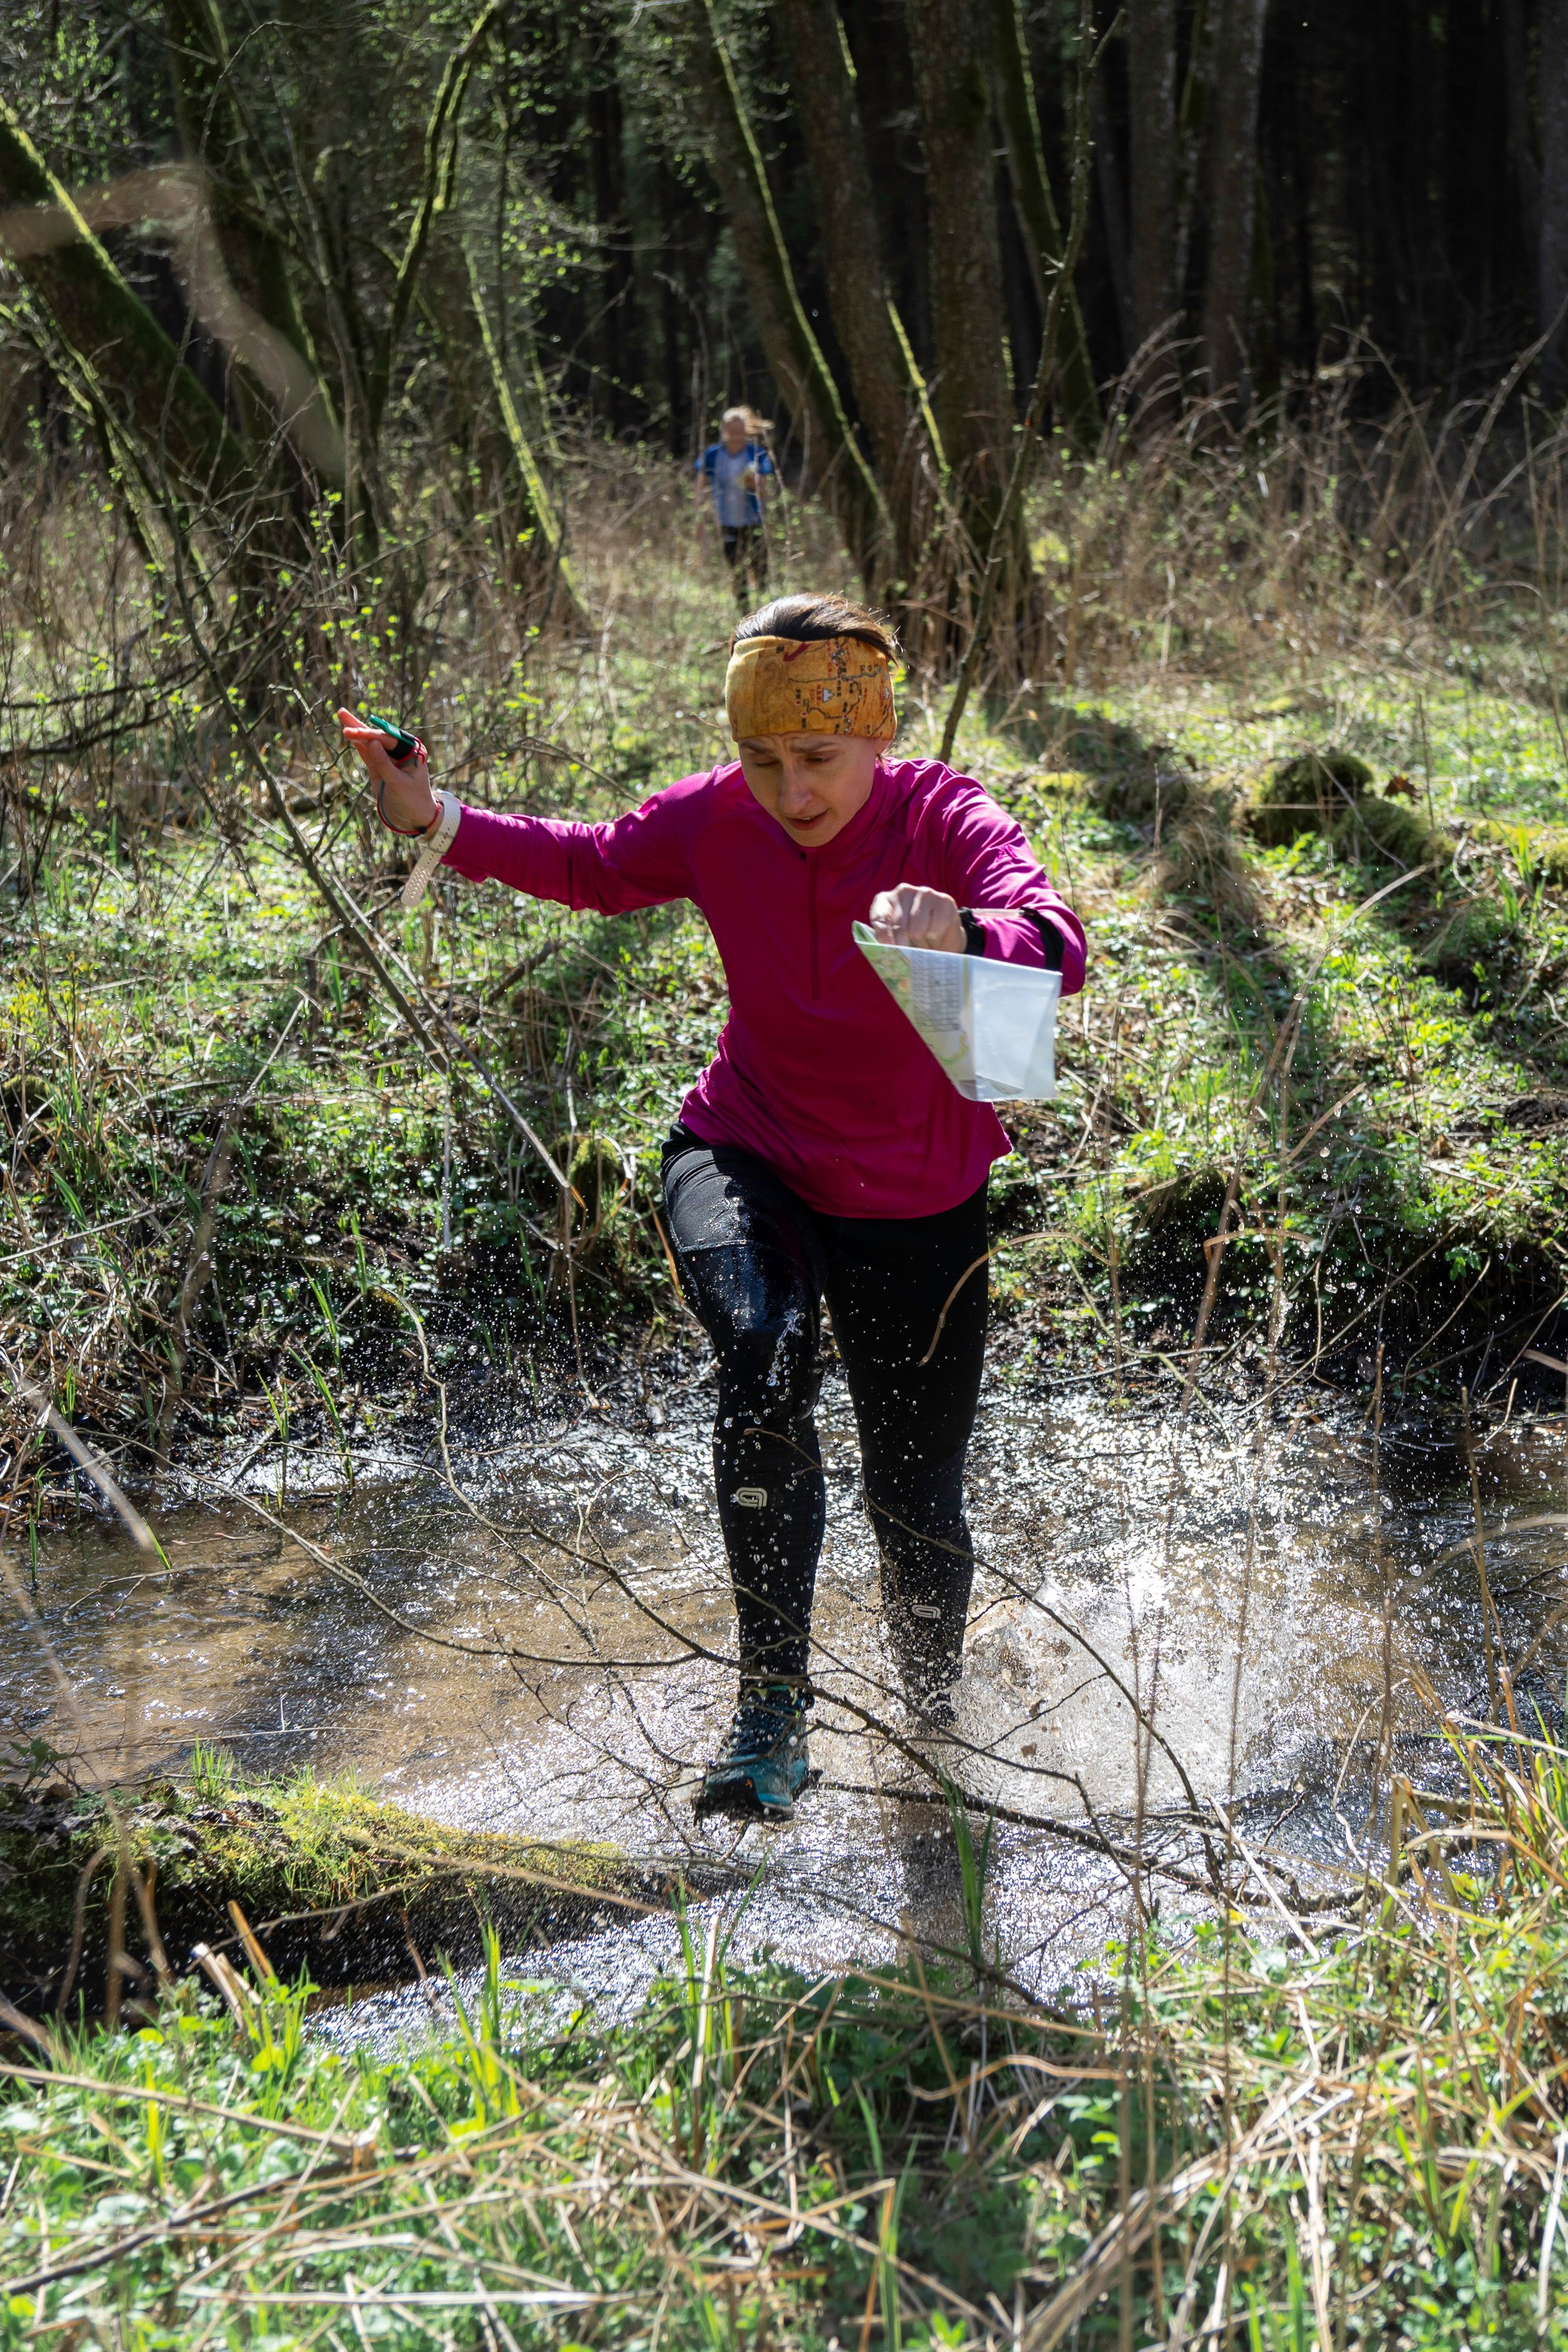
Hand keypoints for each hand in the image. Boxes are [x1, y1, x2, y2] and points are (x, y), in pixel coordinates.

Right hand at [336, 707, 437, 834]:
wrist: (413, 820)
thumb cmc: (412, 801)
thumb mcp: (398, 784)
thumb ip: (384, 764)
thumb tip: (372, 742)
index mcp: (413, 751)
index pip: (389, 739)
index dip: (371, 735)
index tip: (355, 733)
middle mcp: (401, 751)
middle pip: (378, 735)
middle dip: (360, 726)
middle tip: (342, 714)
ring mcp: (389, 758)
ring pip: (370, 742)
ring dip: (356, 730)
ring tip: (342, 714)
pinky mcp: (379, 767)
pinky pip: (366, 753)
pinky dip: (357, 744)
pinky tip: (348, 733)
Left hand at [867, 884, 963, 952]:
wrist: (942, 935)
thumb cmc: (911, 938)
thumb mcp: (894, 940)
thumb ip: (887, 941)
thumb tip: (888, 950)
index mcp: (885, 900)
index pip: (879, 917)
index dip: (883, 935)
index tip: (888, 949)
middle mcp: (903, 891)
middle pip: (899, 926)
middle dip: (903, 945)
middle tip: (907, 955)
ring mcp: (924, 893)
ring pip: (917, 930)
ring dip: (920, 943)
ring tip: (922, 943)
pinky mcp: (944, 901)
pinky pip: (935, 929)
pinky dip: (935, 940)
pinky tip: (935, 938)